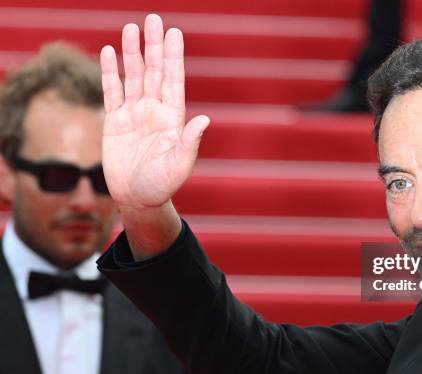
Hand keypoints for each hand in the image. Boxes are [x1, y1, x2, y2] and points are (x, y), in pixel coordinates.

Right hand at [100, 14, 208, 209]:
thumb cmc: (161, 185)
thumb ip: (189, 143)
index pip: (173, 80)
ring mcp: (134, 114)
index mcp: (173, 118)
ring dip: (133, 53)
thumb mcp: (178, 166)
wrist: (137, 199)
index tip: (174, 33)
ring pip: (133, 76)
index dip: (173, 57)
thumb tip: (204, 120)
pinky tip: (111, 53)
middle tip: (154, 19)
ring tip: (132, 28)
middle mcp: (154, 111)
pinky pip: (112, 91)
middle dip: (154, 46)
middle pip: (154, 71)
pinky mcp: (114, 122)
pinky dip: (110, 72)